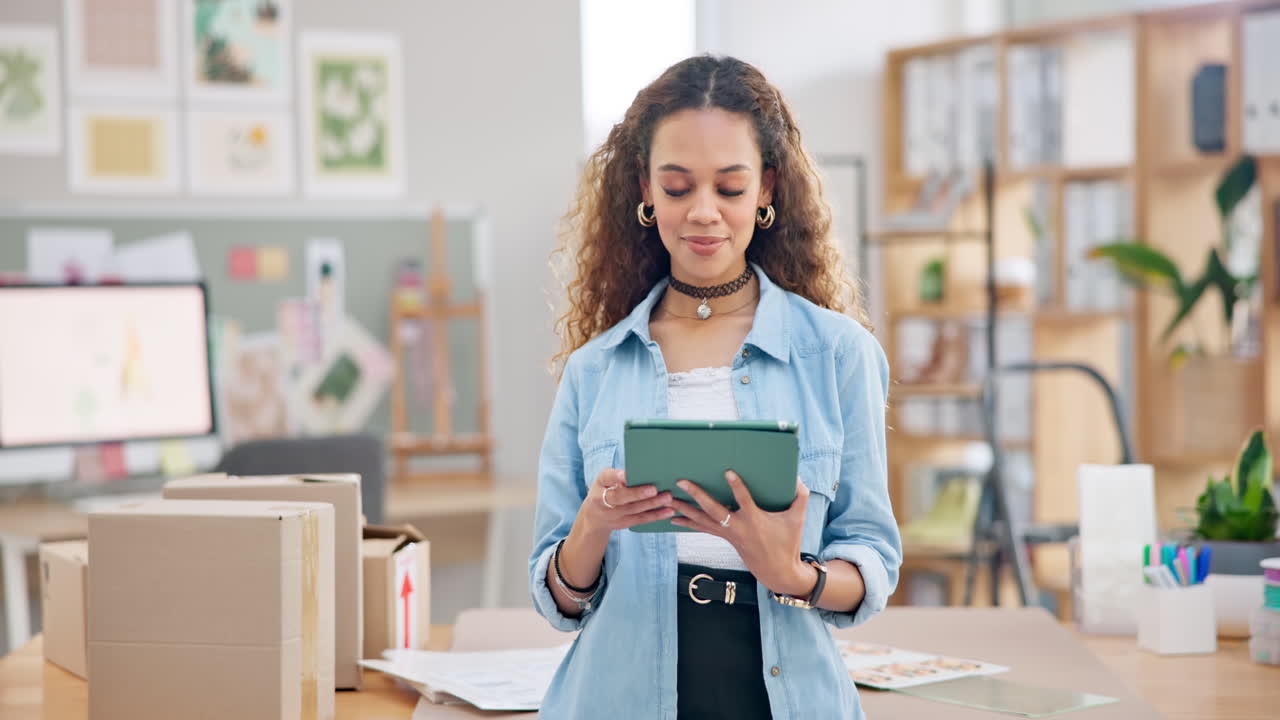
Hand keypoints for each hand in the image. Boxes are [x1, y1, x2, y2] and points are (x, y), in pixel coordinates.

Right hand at [578, 468, 674, 537]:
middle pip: (622, 498)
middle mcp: (604, 503)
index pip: (607, 480)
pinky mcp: (625, 523)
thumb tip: (635, 471)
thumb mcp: (603, 480)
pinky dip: (656, 515)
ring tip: (668, 498)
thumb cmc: (603, 489)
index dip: (617, 478)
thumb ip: (616, 475)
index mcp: (599, 485)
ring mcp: (614, 516)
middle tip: (655, 489)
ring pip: (635, 510)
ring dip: (652, 504)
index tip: (627, 475)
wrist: (594, 516)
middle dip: (638, 494)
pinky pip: (642, 519)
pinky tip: (669, 511)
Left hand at [671, 472, 817, 596]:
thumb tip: (797, 476)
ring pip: (702, 520)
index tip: (727, 472)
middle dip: (696, 495)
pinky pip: (703, 528)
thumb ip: (800, 496)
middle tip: (681, 482)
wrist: (777, 572)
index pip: (744, 500)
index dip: (736, 486)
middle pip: (713, 510)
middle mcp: (737, 527)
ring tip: (668, 498)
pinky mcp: (724, 537)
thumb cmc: (788, 543)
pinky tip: (673, 518)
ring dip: (684, 509)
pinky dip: (688, 523)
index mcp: (754, 520)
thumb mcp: (798, 519)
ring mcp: (728, 534)